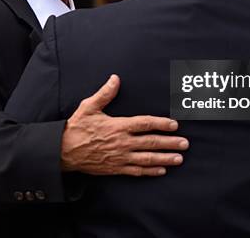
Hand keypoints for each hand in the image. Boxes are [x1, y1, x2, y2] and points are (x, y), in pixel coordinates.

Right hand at [61, 74, 188, 176]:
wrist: (64, 151)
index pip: (145, 124)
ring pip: (147, 159)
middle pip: (151, 143)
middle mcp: (122, 142)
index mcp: (118, 126)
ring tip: (179, 159)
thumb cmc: (77, 127)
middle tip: (185, 143)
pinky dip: (150, 171)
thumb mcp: (89, 106)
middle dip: (170, 143)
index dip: (161, 124)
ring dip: (165, 158)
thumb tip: (115, 78)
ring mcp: (120, 157)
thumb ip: (105, 93)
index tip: (174, 125)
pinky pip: (136, 171)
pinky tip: (161, 171)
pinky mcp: (115, 168)